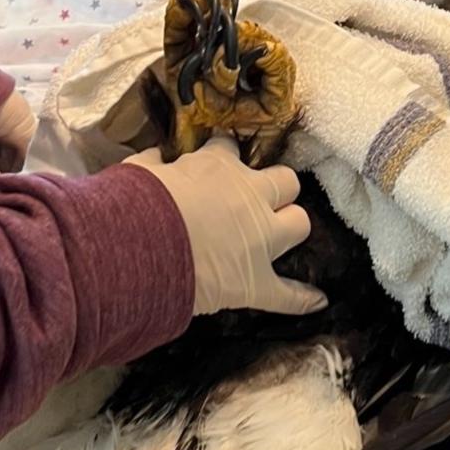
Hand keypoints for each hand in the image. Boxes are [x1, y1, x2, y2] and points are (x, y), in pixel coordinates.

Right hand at [124, 135, 325, 315]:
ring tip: (280, 233)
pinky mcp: (256, 282)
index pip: (231, 148)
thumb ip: (152, 163)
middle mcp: (249, 198)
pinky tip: (318, 301)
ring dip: (290, 227)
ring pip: (299, 224)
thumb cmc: (131, 206)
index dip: (225, 155)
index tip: (217, 159)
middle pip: (285, 181)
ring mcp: (259, 241)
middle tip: (258, 198)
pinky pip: (287, 294)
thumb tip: (155, 158)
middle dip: (276, 188)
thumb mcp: (138, 173)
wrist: (132, 250)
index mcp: (218, 167)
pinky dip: (300, 299)